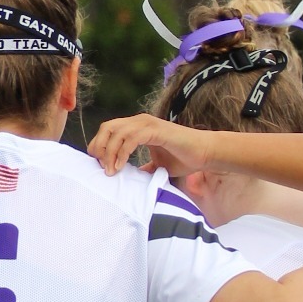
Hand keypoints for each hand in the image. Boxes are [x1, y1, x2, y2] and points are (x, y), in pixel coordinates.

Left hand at [87, 114, 208, 176]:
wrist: (204, 154)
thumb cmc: (183, 158)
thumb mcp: (156, 165)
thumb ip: (143, 169)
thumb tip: (131, 180)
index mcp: (138, 127)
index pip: (109, 129)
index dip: (100, 146)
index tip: (98, 165)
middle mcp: (140, 121)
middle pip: (108, 128)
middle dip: (100, 147)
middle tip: (100, 167)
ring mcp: (148, 124)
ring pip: (117, 132)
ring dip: (110, 153)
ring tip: (110, 171)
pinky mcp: (156, 130)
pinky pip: (132, 138)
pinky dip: (122, 152)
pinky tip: (120, 166)